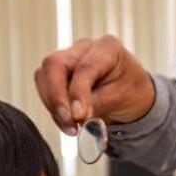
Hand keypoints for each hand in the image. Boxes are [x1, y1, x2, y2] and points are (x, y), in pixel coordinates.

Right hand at [34, 36, 155, 134]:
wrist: (131, 93)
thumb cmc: (131, 90)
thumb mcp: (122, 97)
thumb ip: (97, 104)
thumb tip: (76, 116)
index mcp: (106, 47)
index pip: (84, 68)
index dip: (78, 92)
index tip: (78, 116)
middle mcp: (83, 48)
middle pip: (55, 65)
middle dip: (56, 97)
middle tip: (68, 122)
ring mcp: (68, 59)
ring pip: (44, 76)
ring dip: (52, 105)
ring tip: (71, 127)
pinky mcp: (58, 74)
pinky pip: (45, 88)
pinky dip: (53, 108)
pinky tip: (67, 122)